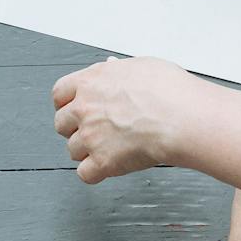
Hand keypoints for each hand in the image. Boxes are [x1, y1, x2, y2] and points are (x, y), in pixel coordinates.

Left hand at [50, 57, 203, 183]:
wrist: (181, 117)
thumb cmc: (169, 90)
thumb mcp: (140, 65)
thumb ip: (118, 70)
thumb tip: (112, 67)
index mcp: (90, 82)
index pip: (59, 94)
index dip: (65, 103)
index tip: (72, 108)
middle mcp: (84, 109)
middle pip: (61, 123)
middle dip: (74, 128)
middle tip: (94, 130)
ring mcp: (91, 137)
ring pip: (72, 150)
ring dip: (87, 151)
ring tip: (109, 147)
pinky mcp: (102, 162)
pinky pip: (85, 174)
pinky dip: (95, 173)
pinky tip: (108, 166)